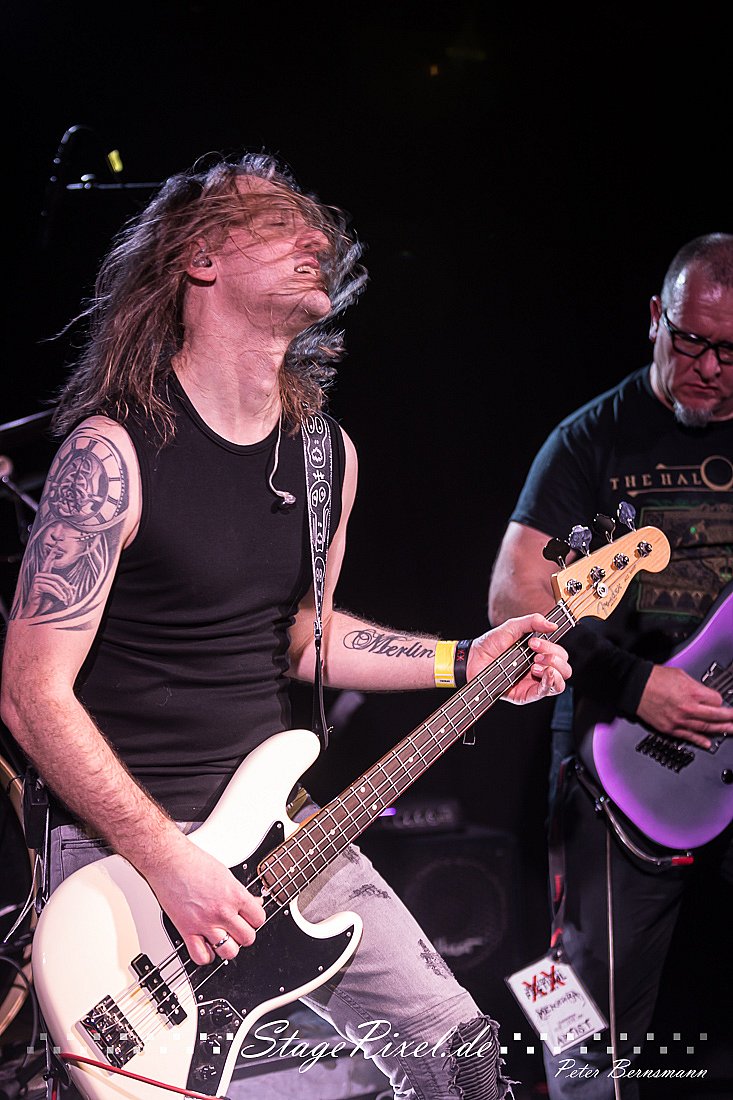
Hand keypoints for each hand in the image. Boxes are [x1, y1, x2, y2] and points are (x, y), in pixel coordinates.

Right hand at [145, 837, 265, 965]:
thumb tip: (254, 903)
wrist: (169, 861)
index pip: (259, 919)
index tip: (250, 918)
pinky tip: (206, 945)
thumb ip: (241, 892)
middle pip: (247, 938)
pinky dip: (205, 956)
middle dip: (244, 934)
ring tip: (223, 937)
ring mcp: (205, 923)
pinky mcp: (187, 931)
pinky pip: (202, 957)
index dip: (255, 919)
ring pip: (229, 952)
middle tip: (237, 927)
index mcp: (235, 894)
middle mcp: (222, 911)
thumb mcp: (226, 874)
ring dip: (228, 946)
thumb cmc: (193, 862)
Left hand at [468, 613, 570, 704]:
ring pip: (560, 683)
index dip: (554, 648)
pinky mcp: (525, 695)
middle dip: (555, 659)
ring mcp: (533, 683)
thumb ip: (532, 622)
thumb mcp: (512, 627)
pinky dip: (548, 682)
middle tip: (536, 654)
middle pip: (565, 669)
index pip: (560, 655)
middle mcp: (539, 669)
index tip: (535, 642)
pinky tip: (539, 672)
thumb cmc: (490, 644)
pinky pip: (545, 693)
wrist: (473, 658)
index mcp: (539, 654)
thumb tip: (552, 625)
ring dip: (554, 671)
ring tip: (536, 664)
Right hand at [636, 665, 728, 748]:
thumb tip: (705, 694)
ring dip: (721, 730)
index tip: (720, 700)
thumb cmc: (654, 678)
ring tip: (731, 730)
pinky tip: (708, 743)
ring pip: (706, 728)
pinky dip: (700, 740)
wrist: (634, 686)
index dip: (719, 700)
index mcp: (692, 692)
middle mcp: (688, 708)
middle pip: (716, 716)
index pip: (716, 700)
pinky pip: (689, 736)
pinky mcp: (670, 728)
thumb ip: (696, 686)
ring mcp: (679, 720)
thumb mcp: (681, 674)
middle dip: (730, 718)